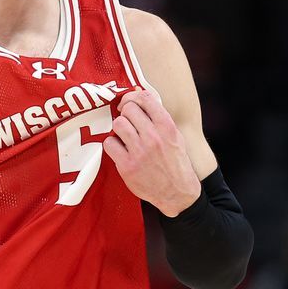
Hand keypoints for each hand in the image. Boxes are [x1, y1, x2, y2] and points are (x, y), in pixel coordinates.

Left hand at [103, 89, 200, 216]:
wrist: (178, 193)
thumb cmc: (176, 163)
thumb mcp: (175, 136)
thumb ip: (159, 118)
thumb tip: (139, 95)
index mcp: (167, 127)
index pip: (145, 99)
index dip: (133, 97)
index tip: (130, 103)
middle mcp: (153, 137)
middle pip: (129, 109)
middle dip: (126, 113)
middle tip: (128, 121)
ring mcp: (139, 152)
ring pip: (118, 124)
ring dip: (119, 128)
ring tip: (125, 136)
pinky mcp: (127, 166)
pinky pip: (109, 143)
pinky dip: (112, 145)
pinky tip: (120, 149)